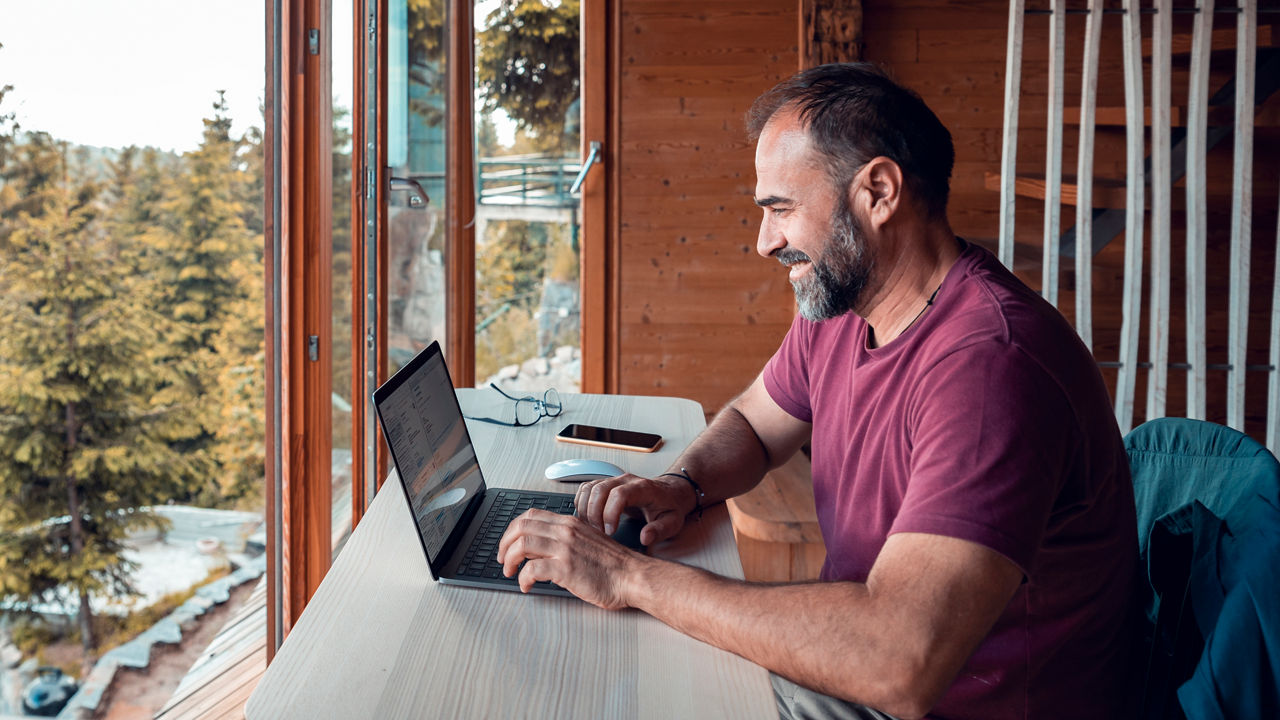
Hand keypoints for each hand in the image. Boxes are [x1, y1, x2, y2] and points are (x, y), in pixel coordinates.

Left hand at [496, 508, 646, 608]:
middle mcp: (565, 531)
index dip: (512, 529)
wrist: (632, 576)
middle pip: (521, 527)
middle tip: (503, 558)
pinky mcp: (566, 568)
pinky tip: (526, 586)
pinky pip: (532, 570)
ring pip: (522, 545)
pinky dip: (523, 579)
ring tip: (510, 572)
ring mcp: (565, 548)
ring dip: (509, 560)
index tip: (508, 543)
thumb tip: (545, 548)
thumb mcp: (588, 540)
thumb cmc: (614, 565)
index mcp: (570, 522)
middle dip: (504, 543)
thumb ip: (568, 539)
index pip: (530, 515)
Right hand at [574, 473, 695, 545]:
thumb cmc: (669, 507)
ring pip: (589, 488)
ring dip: (585, 509)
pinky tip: (587, 519)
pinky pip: (586, 489)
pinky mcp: (606, 484)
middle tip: (599, 533)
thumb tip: (645, 538)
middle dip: (594, 514)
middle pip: (600, 489)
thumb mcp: (672, 522)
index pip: (620, 494)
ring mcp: (614, 480)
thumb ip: (660, 530)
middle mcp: (626, 480)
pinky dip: (581, 503)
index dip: (610, 513)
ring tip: (592, 528)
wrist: (669, 493)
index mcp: (643, 488)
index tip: (610, 532)